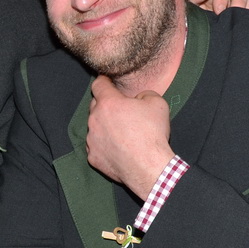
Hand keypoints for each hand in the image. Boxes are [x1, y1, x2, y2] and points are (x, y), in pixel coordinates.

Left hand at [85, 76, 173, 200]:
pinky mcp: (92, 157)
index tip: (107, 82)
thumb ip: (144, 94)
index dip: (103, 81)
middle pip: (95, 105)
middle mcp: (95, 119)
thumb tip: (138, 98)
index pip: (98, 84)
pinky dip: (104, 144)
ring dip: (104, 125)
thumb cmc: (152, 134)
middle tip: (121, 110)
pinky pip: (96, 145)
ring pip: (94, 126)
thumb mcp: (157, 103)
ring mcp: (91, 139)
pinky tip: (117, 148)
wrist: (148, 167)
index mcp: (108, 103)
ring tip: (121, 133)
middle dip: (106, 104)